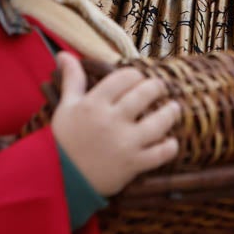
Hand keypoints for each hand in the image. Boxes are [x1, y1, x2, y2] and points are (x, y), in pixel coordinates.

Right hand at [50, 51, 180, 196]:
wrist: (59, 179)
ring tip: (173, 108)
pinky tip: (169, 140)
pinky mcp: (133, 164)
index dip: (136, 75)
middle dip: (157, 87)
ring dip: (171, 112)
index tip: (138, 79)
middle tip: (159, 89)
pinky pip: (162, 153)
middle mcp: (112, 120)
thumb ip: (72, 79)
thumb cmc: (63, 141)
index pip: (125, 77)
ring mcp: (125, 143)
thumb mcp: (66, 107)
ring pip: (160, 121)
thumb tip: (64, 54)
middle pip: (146, 93)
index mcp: (95, 103)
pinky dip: (170, 146)